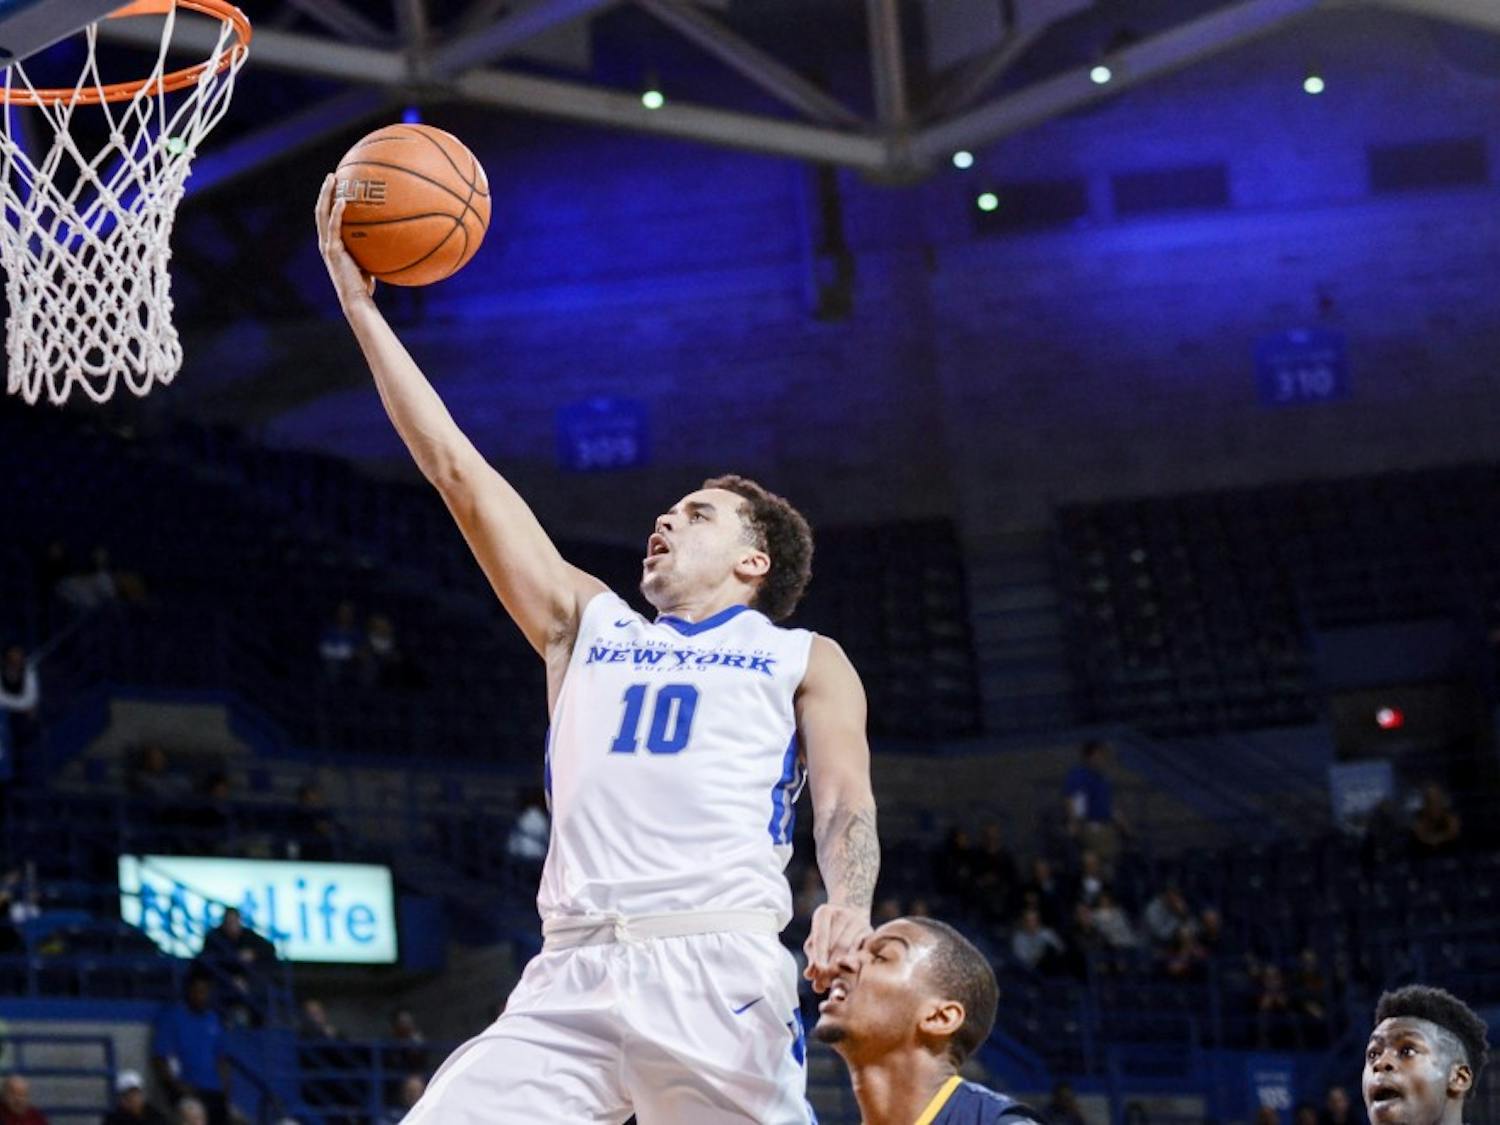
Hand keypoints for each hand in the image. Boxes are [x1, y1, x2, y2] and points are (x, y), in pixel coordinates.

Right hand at [314, 173, 374, 306]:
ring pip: (322, 214)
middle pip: (321, 210)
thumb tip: (392, 236)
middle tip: (332, 175)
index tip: (338, 184)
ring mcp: (327, 245)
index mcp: (332, 242)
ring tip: (332, 178)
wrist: (356, 298)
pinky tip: (343, 201)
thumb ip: (373, 247)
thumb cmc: (365, 284)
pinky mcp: (332, 250)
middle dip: (325, 191)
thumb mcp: (370, 260)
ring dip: (326, 194)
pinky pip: (334, 227)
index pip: (328, 216)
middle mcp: (326, 241)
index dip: (329, 200)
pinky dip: (337, 213)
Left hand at [802, 902, 870, 992]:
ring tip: (834, 982)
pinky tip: (849, 975)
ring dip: (844, 969)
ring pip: (853, 950)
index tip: (819, 970)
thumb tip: (809, 974)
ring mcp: (860, 922)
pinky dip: (856, 965)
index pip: (821, 936)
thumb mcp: (814, 943)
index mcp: (824, 913)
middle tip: (825, 982)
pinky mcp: (872, 934)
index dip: (819, 955)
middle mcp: (843, 914)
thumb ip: (812, 957)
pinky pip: (865, 952)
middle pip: (839, 945)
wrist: (847, 920)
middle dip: (832, 966)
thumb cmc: (826, 935)